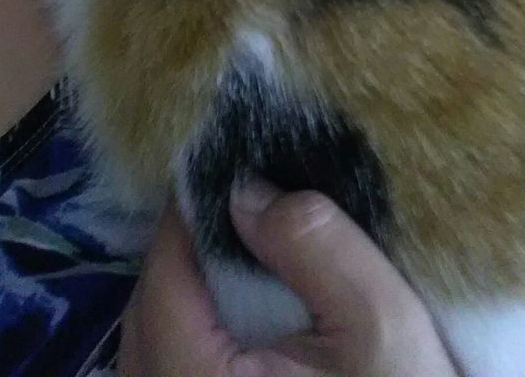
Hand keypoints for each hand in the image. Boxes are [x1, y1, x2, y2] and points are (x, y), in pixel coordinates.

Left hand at [117, 183, 458, 376]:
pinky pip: (176, 372)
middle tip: (225, 201)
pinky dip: (193, 332)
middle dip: (180, 252)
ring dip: (183, 294)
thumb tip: (247, 190)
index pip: (164, 282)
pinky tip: (232, 311)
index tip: (215, 167)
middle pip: (147, 315)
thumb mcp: (377, 319)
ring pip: (154, 347)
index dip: (184, 216)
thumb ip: (314, 246)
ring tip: (230, 247)